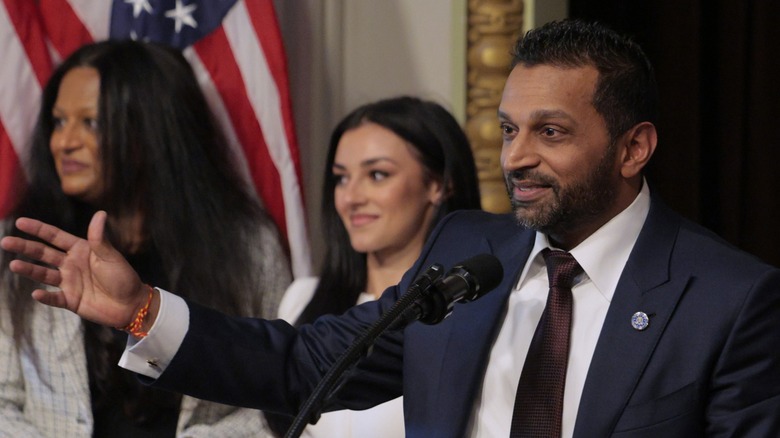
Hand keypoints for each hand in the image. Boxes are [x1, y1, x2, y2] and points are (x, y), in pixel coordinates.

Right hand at [0, 211, 148, 327]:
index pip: (55, 237)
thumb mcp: (110, 256)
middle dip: (25, 247)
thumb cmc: (123, 277)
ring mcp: (69, 282)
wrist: (131, 304)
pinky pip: (54, 297)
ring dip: (29, 270)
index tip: (20, 222)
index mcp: (80, 249)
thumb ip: (99, 238)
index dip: (38, 229)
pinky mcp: (70, 300)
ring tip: (13, 265)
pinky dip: (45, 296)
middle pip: (43, 254)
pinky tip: (36, 293)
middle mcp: (71, 264)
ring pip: (44, 274)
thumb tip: (100, 213)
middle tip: (5, 241)